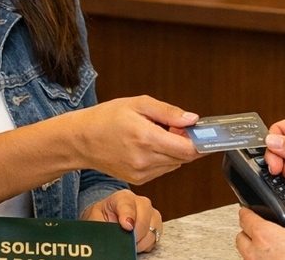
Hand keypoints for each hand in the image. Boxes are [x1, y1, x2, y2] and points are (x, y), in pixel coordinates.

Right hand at [70, 95, 201, 183]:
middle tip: (176, 128)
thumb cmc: (106, 119)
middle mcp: (145, 160)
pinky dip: (164, 158)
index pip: (187, 149)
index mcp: (146, 138)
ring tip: (158, 135)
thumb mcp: (138, 104)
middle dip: (186, 143)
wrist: (81, 140)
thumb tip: (192, 119)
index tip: (203, 133)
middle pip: (184, 158)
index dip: (199, 141)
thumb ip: (168, 112)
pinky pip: (163, 169)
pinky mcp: (139, 180)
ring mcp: (141, 173)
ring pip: (175, 164)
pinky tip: (150, 146)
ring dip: (175, 151)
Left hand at [81, 190, 162, 252]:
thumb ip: (101, 224)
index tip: (126, 227)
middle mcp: (141, 202)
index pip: (128, 205)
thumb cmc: (103, 216)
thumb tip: (107, 236)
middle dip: (134, 236)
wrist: (109, 216)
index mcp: (123, 197)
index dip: (127, 216)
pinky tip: (135, 243)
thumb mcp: (95, 217)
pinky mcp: (156, 224)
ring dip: (140, 242)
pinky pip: (155, 239)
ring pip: (151, 231)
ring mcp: (151, 213)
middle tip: (124, 243)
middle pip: (143, 221)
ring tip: (128, 244)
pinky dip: (145, 245)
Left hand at [235, 208, 284, 259]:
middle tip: (257, 231)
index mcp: (265, 235)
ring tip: (269, 251)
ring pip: (246, 256)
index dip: (247, 213)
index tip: (247, 212)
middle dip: (247, 233)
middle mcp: (256, 254)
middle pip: (240, 238)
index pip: (246, 218)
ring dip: (254, 251)